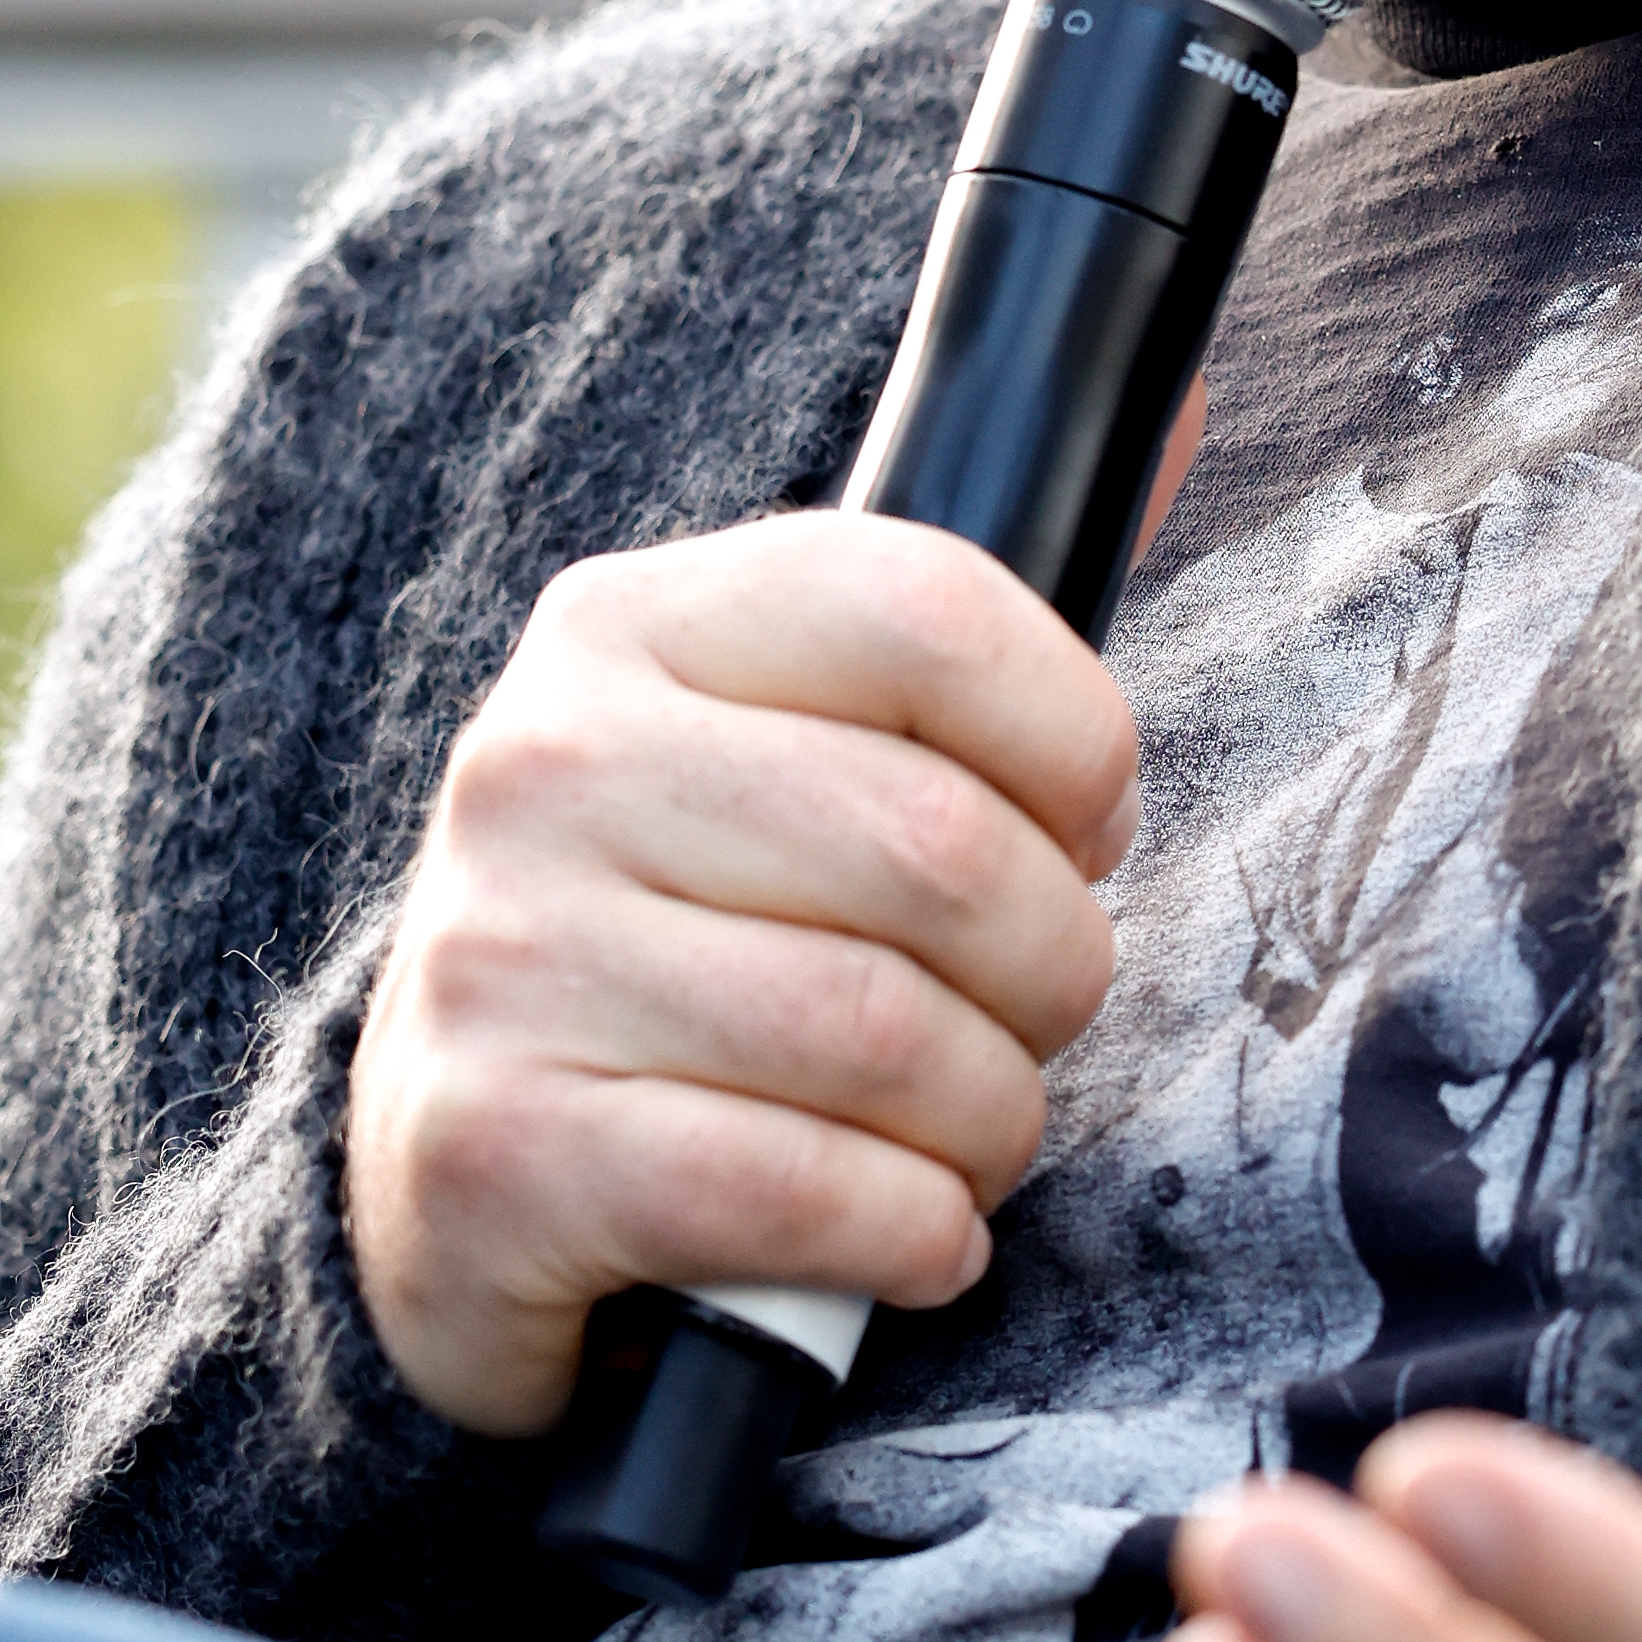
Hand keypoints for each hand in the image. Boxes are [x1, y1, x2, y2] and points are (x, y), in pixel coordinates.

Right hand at [344, 509, 1143, 1434]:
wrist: (458, 1188)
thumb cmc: (689, 943)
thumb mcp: (789, 746)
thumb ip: (964, 623)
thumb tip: (1183, 405)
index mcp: (633, 626)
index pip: (932, 612)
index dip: (1074, 743)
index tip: (1084, 831)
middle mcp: (544, 764)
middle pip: (940, 852)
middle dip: (1052, 972)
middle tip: (1030, 1021)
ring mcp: (500, 958)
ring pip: (882, 1038)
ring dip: (989, 1120)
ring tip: (969, 1136)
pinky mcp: (493, 1150)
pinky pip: (796, 1188)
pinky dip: (910, 1233)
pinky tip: (913, 1235)